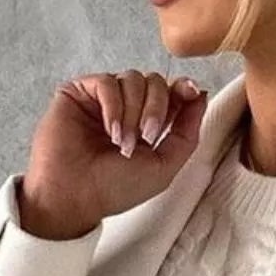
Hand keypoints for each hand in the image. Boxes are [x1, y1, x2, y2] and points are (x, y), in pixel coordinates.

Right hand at [18, 69, 210, 238]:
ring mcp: (103, 100)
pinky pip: (108, 82)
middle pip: (155, 82)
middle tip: (146, 138)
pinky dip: (114, 107)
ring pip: (133, 79)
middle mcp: (126, 109)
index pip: (169, 93)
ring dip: (133, 113)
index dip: (182, 90)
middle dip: (156, 109)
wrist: (75, 196)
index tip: (191, 92)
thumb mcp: (164, 168)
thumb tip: (200, 95)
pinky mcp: (80, 92)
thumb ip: (186, 135)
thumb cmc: (114, 190)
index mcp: (146, 126)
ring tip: (122, 143)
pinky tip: (110, 131)